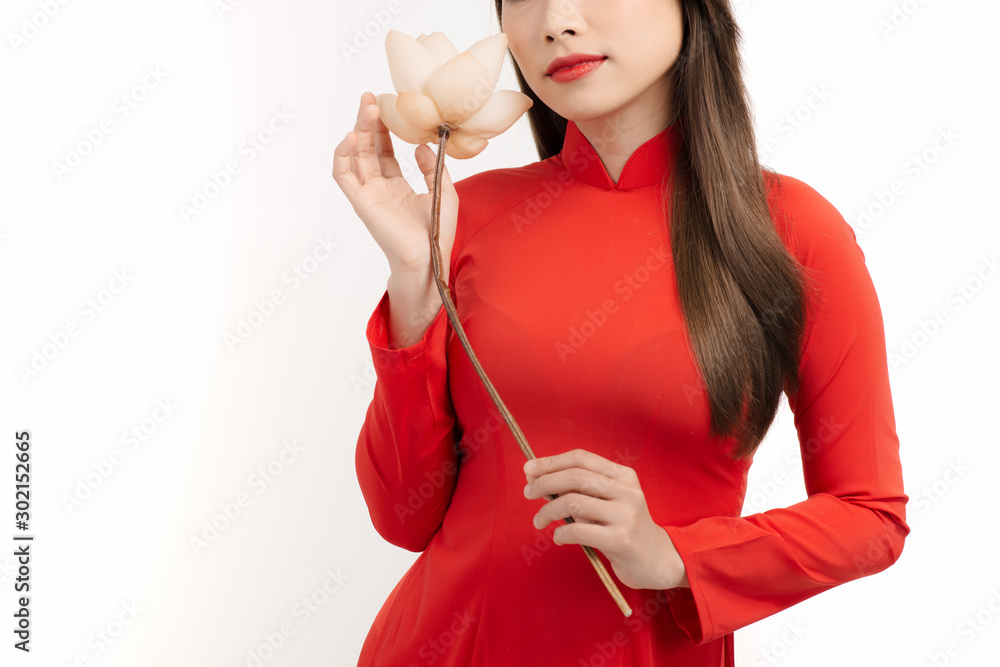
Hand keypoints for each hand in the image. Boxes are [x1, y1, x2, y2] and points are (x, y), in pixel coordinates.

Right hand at [331, 91, 458, 275]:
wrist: (428, 258)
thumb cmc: (436, 233)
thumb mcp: (443, 192)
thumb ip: (432, 168)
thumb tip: (420, 146)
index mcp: (396, 187)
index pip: (385, 151)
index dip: (385, 129)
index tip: (389, 106)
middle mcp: (379, 188)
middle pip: (368, 148)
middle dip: (369, 122)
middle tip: (372, 97)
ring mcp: (368, 194)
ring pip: (355, 155)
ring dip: (359, 130)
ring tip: (368, 109)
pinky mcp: (361, 202)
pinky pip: (344, 175)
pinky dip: (343, 155)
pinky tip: (353, 136)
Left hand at [523, 448, 689, 590]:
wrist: (658, 560)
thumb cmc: (624, 528)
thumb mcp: (609, 501)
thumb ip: (580, 489)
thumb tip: (537, 478)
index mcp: (623, 476)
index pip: (581, 458)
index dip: (551, 461)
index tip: (529, 469)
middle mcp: (627, 491)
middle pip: (575, 477)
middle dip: (544, 483)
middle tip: (527, 493)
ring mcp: (626, 515)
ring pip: (573, 502)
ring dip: (547, 511)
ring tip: (539, 521)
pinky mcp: (621, 540)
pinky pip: (578, 530)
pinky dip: (560, 533)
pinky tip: (558, 537)